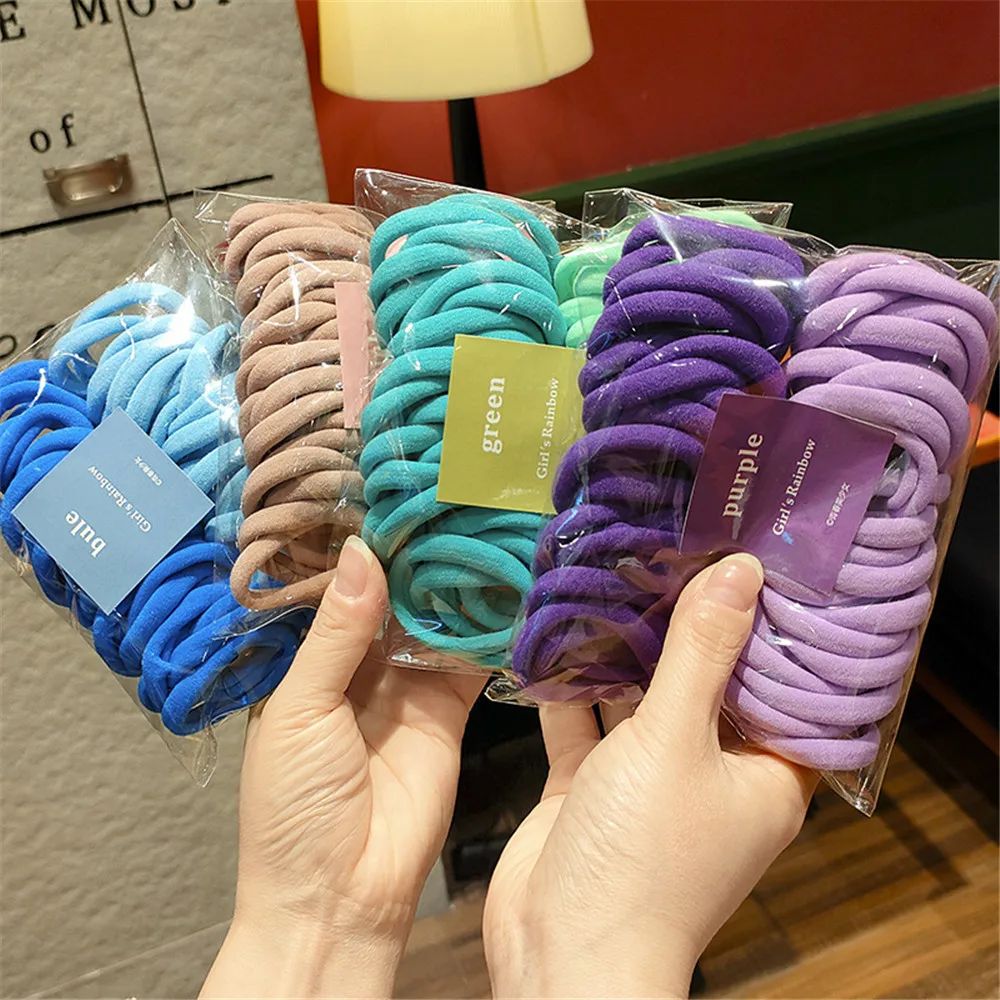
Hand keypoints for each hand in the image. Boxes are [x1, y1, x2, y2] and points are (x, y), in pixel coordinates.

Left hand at [201, 537, 483, 998]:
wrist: (340, 897)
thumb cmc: (292, 806)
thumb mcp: (301, 710)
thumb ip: (337, 634)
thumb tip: (362, 552)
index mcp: (308, 660)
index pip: (337, 588)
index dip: (361, 545)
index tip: (390, 491)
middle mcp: (358, 665)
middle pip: (392, 597)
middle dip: (416, 555)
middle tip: (449, 494)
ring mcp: (407, 687)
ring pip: (434, 621)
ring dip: (455, 583)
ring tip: (482, 523)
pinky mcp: (449, 712)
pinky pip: (471, 661)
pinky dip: (488, 629)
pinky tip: (507, 584)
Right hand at [483, 554, 816, 998]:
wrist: (561, 951)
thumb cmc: (643, 860)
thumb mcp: (676, 741)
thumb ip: (702, 653)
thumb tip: (741, 573)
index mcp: (763, 775)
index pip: (785, 686)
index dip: (774, 627)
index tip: (756, 561)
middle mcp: (711, 776)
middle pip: (707, 685)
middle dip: (687, 626)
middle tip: (671, 551)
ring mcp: (648, 782)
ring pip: (641, 700)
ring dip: (622, 652)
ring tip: (610, 576)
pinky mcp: (593, 788)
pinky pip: (586, 724)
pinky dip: (571, 687)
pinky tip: (552, 634)